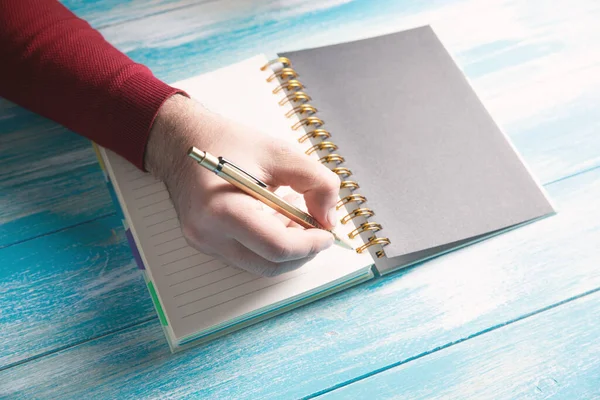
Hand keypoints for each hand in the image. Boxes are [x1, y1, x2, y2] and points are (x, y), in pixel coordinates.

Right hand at [145, 95, 339, 276]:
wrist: (181, 140)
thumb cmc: (227, 142)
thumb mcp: (280, 153)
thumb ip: (316, 183)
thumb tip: (330, 219)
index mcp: (223, 210)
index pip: (277, 247)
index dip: (310, 244)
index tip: (327, 232)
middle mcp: (208, 235)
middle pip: (270, 265)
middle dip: (301, 251)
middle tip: (318, 227)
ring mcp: (204, 243)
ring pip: (259, 264)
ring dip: (286, 247)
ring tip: (294, 214)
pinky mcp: (206, 243)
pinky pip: (246, 256)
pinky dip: (269, 244)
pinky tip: (276, 217)